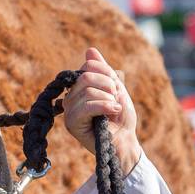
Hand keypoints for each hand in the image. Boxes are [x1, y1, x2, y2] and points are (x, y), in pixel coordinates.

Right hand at [63, 47, 142, 177]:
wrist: (125, 143)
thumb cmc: (120, 119)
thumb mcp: (116, 89)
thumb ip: (103, 70)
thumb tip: (90, 50)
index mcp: (79, 90)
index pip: (88, 68)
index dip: (106, 74)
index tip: (116, 89)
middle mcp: (70, 99)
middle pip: (86, 77)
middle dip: (108, 86)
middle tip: (116, 99)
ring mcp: (69, 112)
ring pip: (88, 91)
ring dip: (109, 99)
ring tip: (115, 109)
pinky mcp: (72, 124)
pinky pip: (87, 106)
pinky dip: (106, 106)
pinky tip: (115, 111)